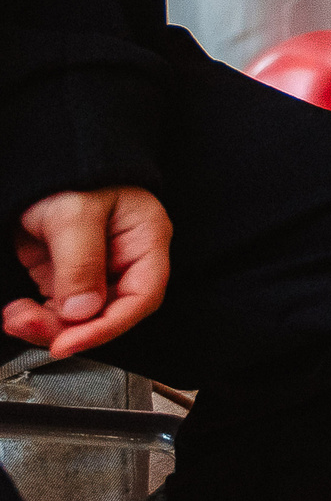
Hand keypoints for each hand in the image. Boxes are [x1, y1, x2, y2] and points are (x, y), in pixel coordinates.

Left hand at [6, 188, 171, 358]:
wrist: (41, 159)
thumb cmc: (71, 172)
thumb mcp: (74, 214)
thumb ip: (80, 262)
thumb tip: (81, 312)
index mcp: (145, 240)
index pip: (142, 296)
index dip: (109, 325)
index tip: (71, 341)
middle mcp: (126, 259)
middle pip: (109, 312)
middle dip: (69, 328)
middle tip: (31, 328)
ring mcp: (97, 269)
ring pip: (81, 317)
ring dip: (47, 326)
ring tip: (16, 318)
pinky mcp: (69, 276)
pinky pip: (59, 310)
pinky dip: (37, 317)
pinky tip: (17, 314)